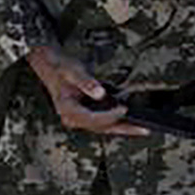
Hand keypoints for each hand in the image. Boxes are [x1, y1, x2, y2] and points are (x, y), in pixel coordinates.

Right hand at [26, 45, 147, 136]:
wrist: (52, 65)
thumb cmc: (61, 68)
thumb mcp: (72, 71)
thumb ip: (86, 83)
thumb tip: (100, 93)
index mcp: (67, 109)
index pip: (92, 119)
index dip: (109, 116)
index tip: (124, 109)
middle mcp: (72, 117)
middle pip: (101, 128)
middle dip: (122, 128)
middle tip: (142, 129)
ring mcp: (78, 118)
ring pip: (103, 127)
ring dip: (122, 127)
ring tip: (141, 128)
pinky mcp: (85, 114)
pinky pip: (103, 121)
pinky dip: (116, 121)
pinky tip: (129, 119)